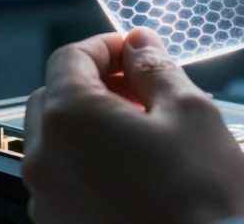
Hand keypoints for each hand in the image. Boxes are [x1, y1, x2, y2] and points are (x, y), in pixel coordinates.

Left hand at [21, 28, 243, 223]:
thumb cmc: (198, 197)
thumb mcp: (190, 111)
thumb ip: (155, 68)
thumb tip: (138, 45)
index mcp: (70, 117)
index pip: (70, 57)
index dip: (105, 46)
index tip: (134, 52)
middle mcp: (44, 157)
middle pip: (55, 97)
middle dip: (94, 85)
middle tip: (141, 91)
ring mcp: (46, 198)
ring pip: (56, 141)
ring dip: (90, 126)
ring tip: (141, 136)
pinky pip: (63, 180)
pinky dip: (88, 165)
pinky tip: (131, 173)